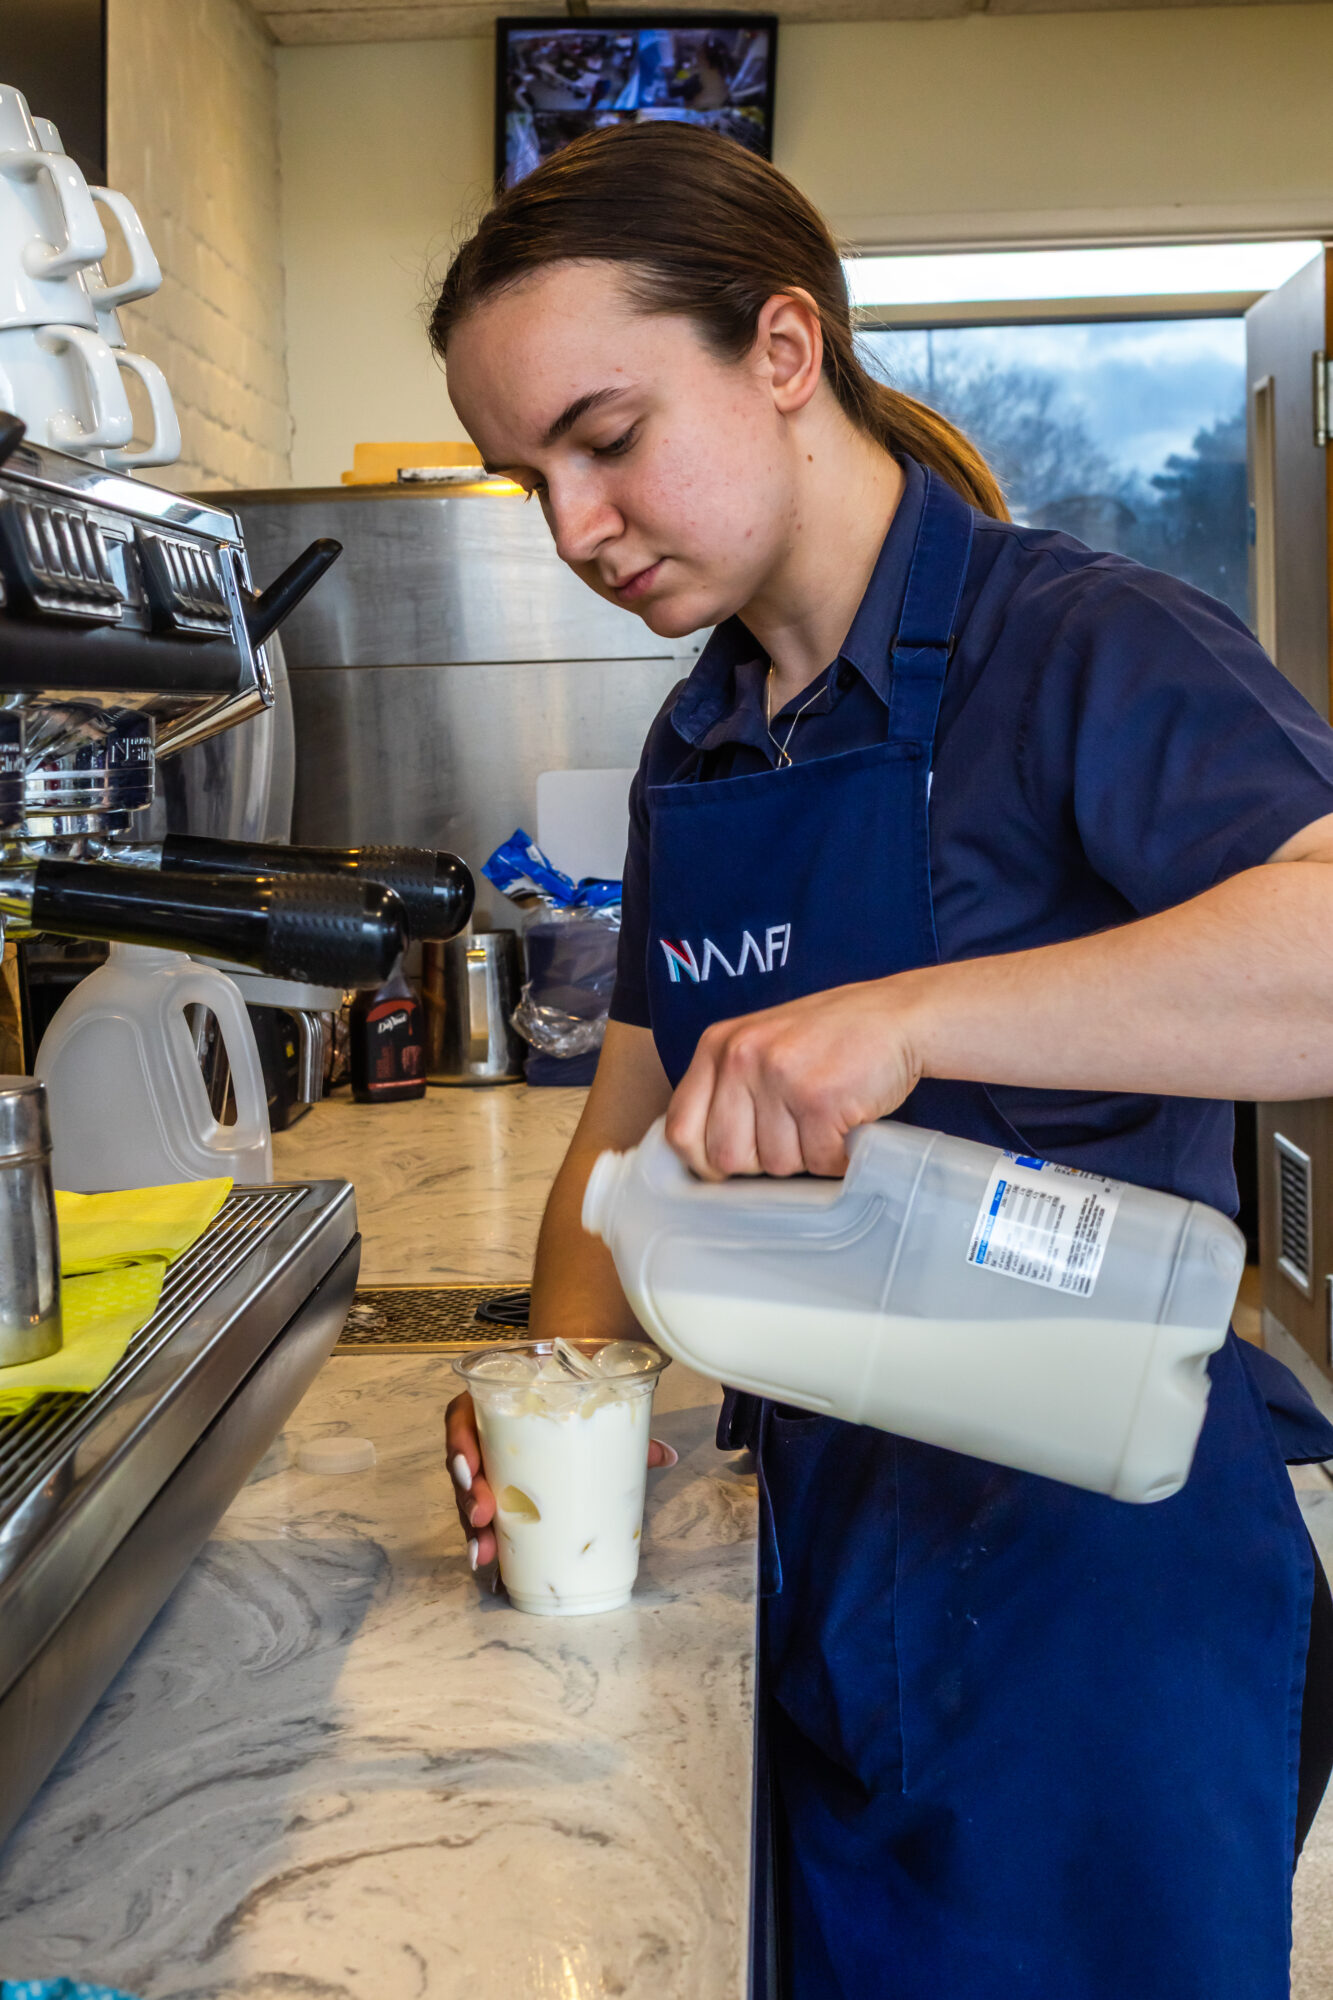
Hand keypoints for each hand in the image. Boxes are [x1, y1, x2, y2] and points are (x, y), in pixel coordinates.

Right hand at [446, 1389, 678, 1571]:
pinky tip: (490, 1563)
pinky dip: (483, 1539)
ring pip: (466, 1497)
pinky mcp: (494, 1494)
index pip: (461, 1418)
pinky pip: (481, 1517)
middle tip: (484, 1515)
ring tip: (484, 1552)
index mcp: (493, 1404)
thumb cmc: (569, 1404)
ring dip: (472, 1526)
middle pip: (461, 1466)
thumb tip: (667, 1454)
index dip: (459, 1443)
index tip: (469, 1469)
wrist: (559, 1400)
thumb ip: (622, 1431)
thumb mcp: (589, 1413)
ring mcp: (485, 1468)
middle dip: (466, 1495)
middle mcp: (482, 1436)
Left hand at [664, 975, 926, 1179]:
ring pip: (776, 1164)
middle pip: (727, 1157)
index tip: (735, 1161)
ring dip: (807, 1156)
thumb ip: (727, 1090)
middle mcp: (740, 1057)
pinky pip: (819, 1162)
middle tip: (796, 1134)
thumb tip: (705, 1160)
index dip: (706, 1159)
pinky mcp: (820, 1098)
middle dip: (764, 1160)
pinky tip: (847, 1124)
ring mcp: (779, 1076)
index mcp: (717, 1046)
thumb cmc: (830, 1039)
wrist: (898, 1016)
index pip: (680, 1130)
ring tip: (825, 1118)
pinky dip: (838, 1157)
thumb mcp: (760, 1046)